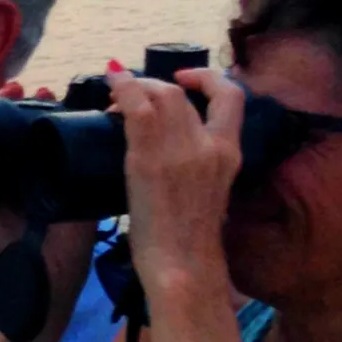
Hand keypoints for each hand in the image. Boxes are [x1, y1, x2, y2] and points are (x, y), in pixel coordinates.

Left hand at [107, 66, 242, 293]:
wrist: (183, 263)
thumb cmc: (192, 239)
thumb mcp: (209, 192)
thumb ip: (198, 166)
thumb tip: (171, 151)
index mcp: (230, 153)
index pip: (232, 96)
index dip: (207, 77)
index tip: (184, 78)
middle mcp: (210, 144)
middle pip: (180, 94)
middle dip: (152, 87)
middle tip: (130, 96)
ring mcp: (180, 148)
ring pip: (158, 95)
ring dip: (133, 89)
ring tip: (113, 99)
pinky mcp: (149, 158)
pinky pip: (135, 106)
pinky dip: (121, 88)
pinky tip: (110, 81)